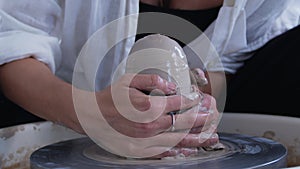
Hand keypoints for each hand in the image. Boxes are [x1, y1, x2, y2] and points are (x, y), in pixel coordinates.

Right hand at [73, 73, 218, 157]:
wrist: (93, 116)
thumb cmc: (110, 97)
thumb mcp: (128, 80)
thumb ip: (151, 79)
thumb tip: (171, 86)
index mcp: (147, 107)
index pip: (176, 103)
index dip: (190, 101)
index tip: (198, 99)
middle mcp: (149, 126)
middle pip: (181, 124)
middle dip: (200, 120)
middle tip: (212, 118)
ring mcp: (145, 141)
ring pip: (176, 141)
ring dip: (196, 139)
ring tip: (210, 137)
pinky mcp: (139, 150)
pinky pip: (163, 153)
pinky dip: (178, 152)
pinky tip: (189, 151)